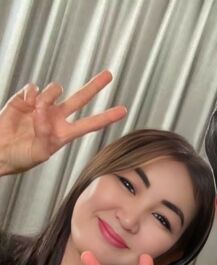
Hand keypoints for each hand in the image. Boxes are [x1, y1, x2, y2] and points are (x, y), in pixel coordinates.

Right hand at [0, 70, 125, 174]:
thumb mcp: (39, 152)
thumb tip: (43, 110)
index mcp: (64, 133)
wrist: (0, 149)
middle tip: (109, 74)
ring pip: (55, 89)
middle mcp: (56, 117)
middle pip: (80, 98)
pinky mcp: (26, 98)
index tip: (124, 111)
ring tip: (36, 109)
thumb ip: (45, 132)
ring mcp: (42, 106)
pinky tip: (26, 103)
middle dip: (94, 86)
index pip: (90, 124)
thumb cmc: (21, 157)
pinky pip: (34, 88)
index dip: (107, 117)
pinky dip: (31, 93)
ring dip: (48, 96)